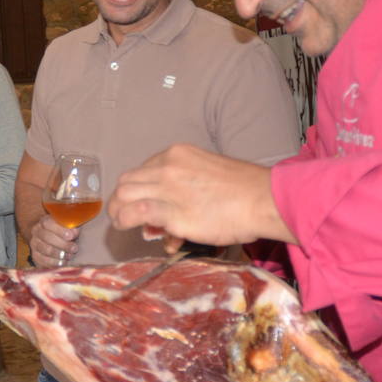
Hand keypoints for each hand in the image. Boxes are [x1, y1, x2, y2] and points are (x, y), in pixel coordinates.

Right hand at [28, 213, 78, 266]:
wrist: (53, 241)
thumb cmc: (65, 233)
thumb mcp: (69, 227)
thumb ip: (72, 227)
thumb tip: (74, 233)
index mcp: (44, 221)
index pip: (48, 223)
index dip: (60, 230)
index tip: (71, 236)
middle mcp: (37, 231)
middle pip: (47, 237)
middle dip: (63, 244)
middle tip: (74, 248)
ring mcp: (35, 244)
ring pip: (46, 250)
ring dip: (60, 254)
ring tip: (70, 256)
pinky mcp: (36, 256)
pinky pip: (44, 261)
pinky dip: (55, 263)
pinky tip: (64, 262)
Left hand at [109, 144, 294, 246]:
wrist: (263, 200)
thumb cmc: (245, 191)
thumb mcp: (209, 175)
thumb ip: (185, 189)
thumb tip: (169, 212)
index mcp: (177, 154)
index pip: (143, 170)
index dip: (140, 189)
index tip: (146, 203)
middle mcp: (167, 166)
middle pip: (127, 181)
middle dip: (122, 199)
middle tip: (127, 215)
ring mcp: (167, 187)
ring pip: (124, 196)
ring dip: (118, 211)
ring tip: (122, 223)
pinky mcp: (170, 211)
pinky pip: (135, 213)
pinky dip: (125, 220)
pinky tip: (128, 228)